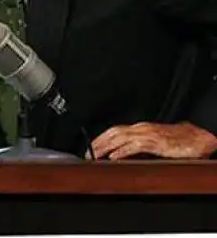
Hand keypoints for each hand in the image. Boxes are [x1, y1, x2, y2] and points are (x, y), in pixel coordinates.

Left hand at [89, 121, 216, 159]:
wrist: (198, 136)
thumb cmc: (178, 140)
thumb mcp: (154, 142)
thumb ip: (139, 145)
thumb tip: (122, 154)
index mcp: (139, 128)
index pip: (114, 130)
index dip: (100, 138)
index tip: (89, 147)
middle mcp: (141, 128)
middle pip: (113, 132)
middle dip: (98, 142)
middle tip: (86, 152)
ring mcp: (148, 134)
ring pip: (120, 137)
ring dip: (105, 147)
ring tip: (94, 155)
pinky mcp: (156, 142)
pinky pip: (135, 146)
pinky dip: (122, 151)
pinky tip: (113, 157)